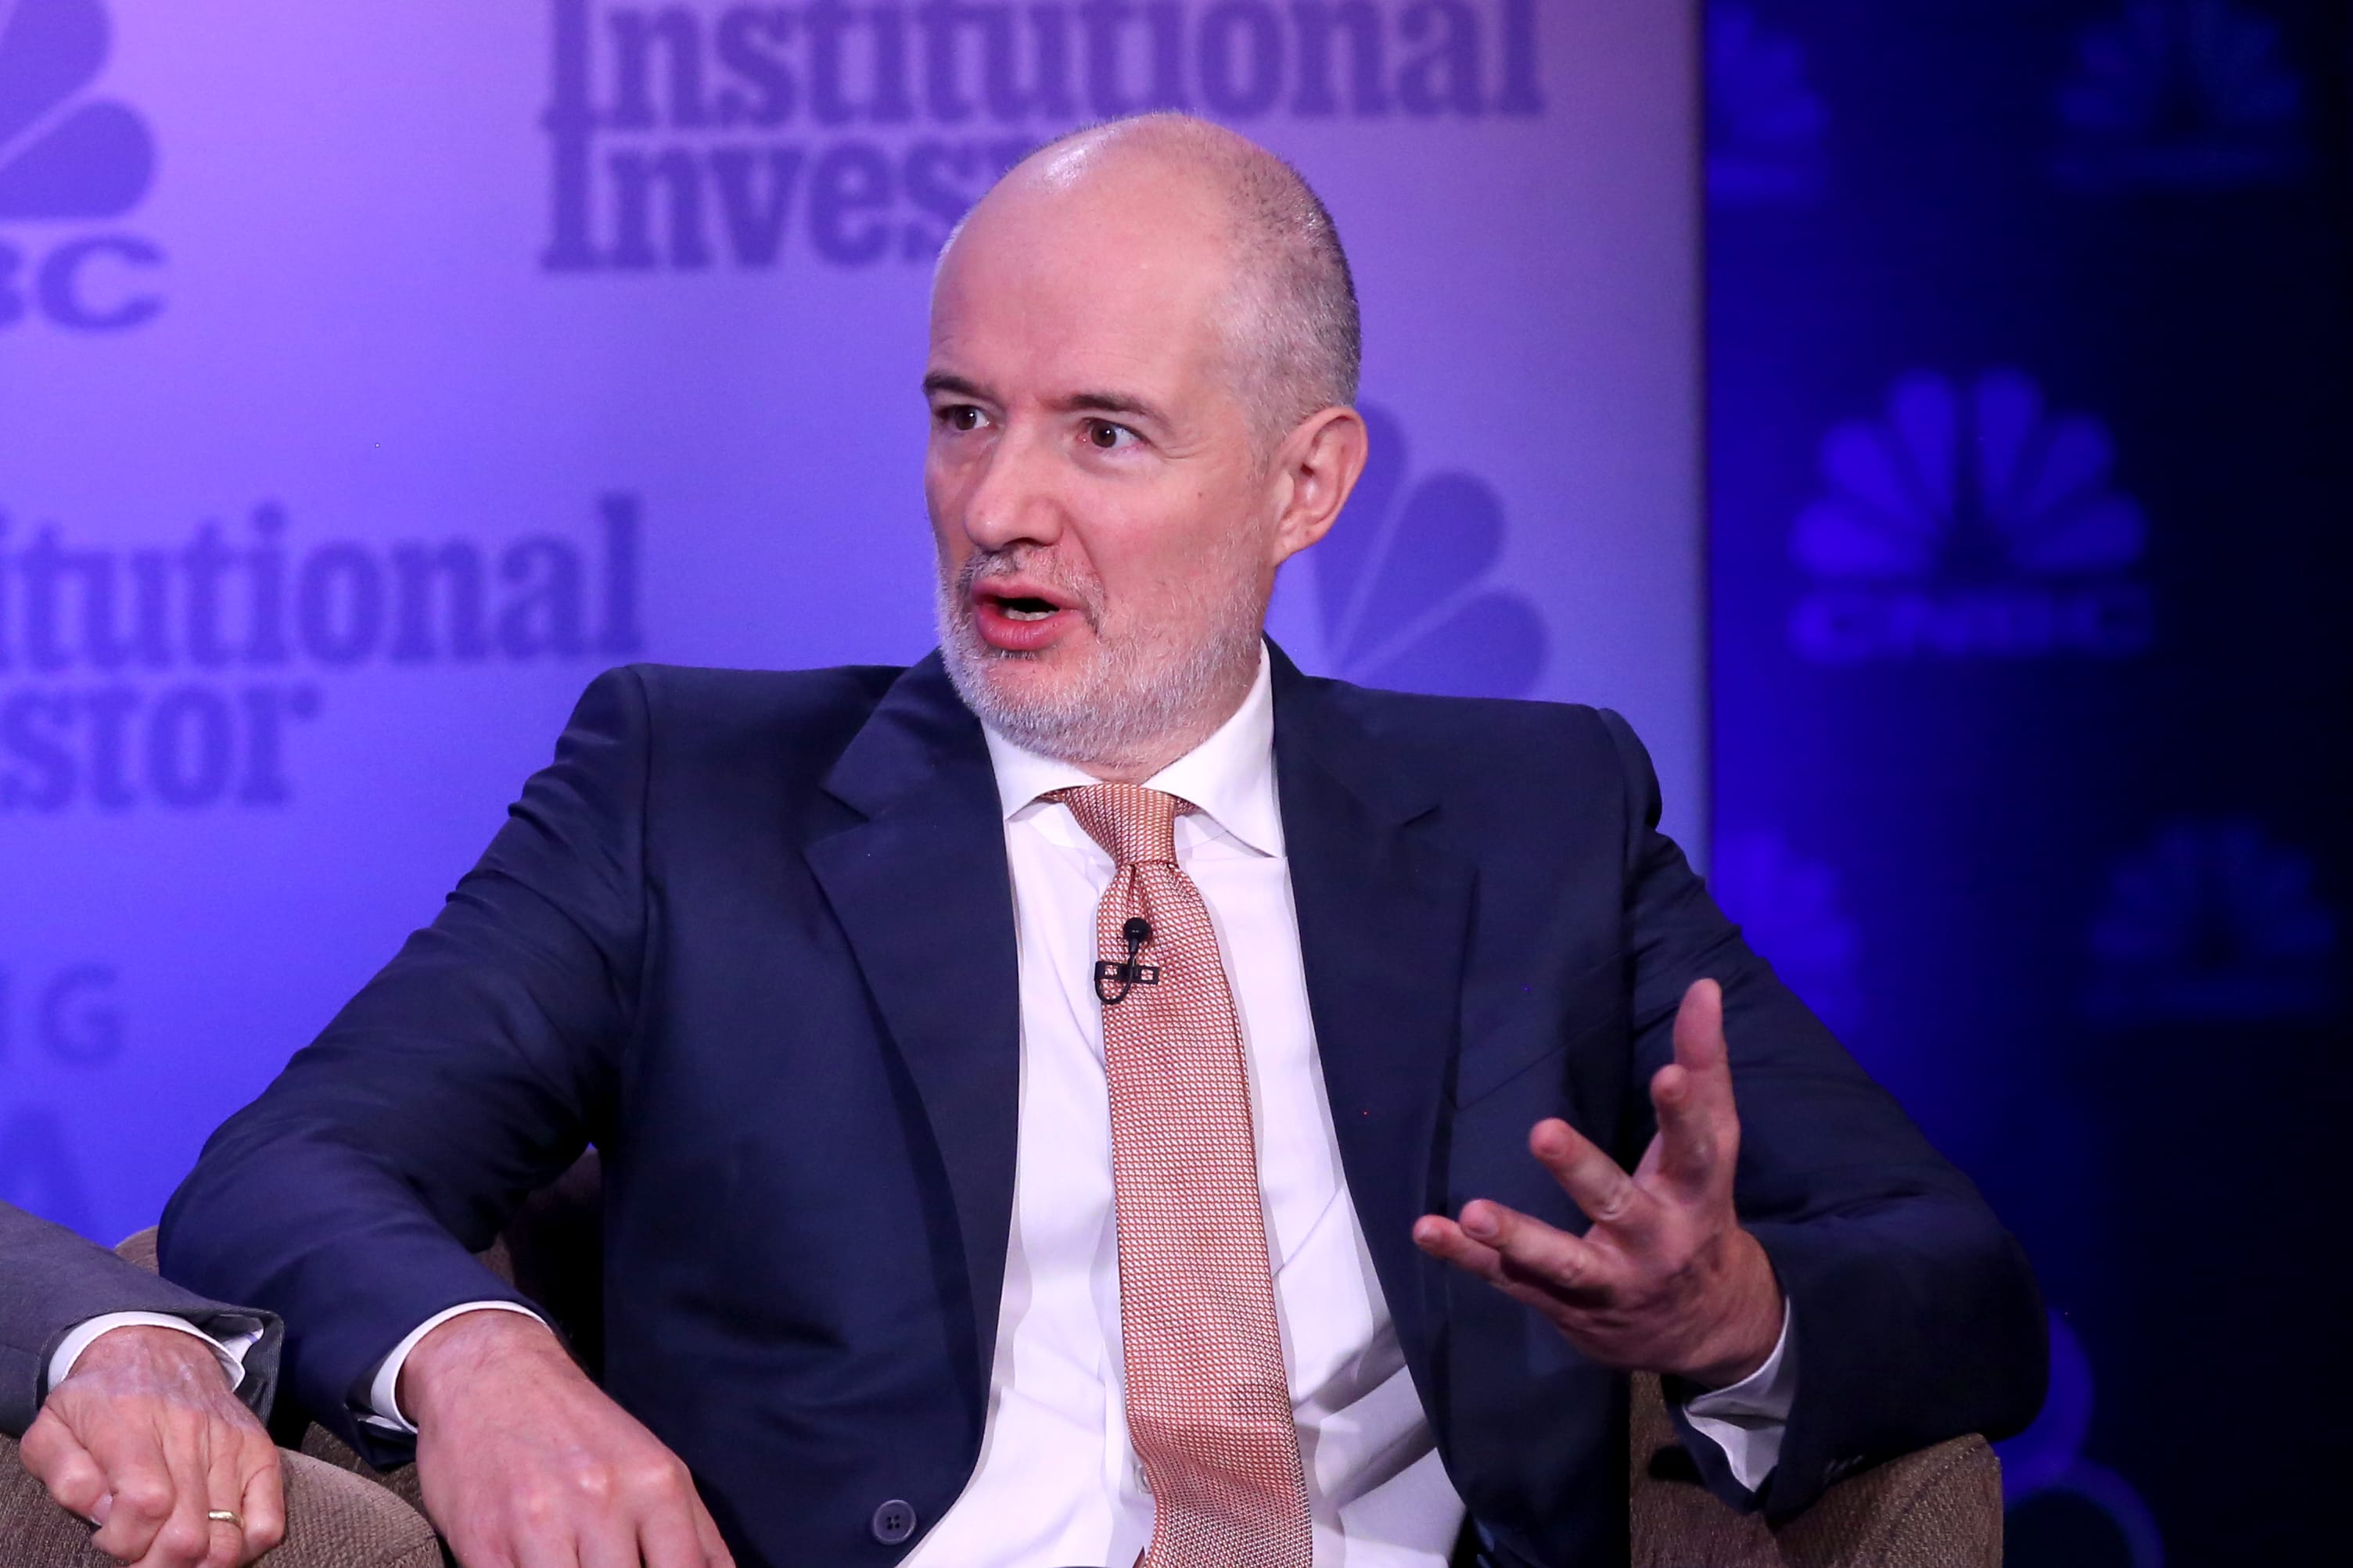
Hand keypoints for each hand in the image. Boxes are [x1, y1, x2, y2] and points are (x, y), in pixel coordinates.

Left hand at [18, 1324, 284, 1566]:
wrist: (157, 1350)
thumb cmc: (97, 1401)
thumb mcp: (53, 1428)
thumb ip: (64, 1473)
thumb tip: (102, 1512)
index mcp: (131, 1423)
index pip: (145, 1505)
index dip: (125, 1541)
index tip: (109, 1537)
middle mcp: (189, 1430)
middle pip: (189, 1533)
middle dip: (157, 1563)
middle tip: (139, 1555)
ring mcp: (231, 1442)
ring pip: (228, 1537)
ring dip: (194, 1563)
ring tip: (170, 1552)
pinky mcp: (259, 1450)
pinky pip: (268, 1521)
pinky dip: (244, 1547)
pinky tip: (212, 1540)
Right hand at [400, 1309, 732, 1567]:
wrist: (491, 1376)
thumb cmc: (579, 1430)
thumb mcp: (654, 1465)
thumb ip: (697, 1536)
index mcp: (655, 1484)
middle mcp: (602, 1501)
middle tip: (612, 1565)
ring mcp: (539, 1525)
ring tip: (579, 1564)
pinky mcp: (484, 1545)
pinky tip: (540, 1565)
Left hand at [1413, 978, 1784, 1386]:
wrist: (1707, 1329)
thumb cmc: (1699, 1214)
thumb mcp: (1713, 1151)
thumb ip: (1704, 1069)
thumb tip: (1704, 985)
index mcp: (1696, 1194)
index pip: (1698, 1148)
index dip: (1685, 1111)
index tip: (1669, 1073)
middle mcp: (1654, 1241)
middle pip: (1617, 1204)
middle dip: (1581, 1171)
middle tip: (1542, 1132)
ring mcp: (1606, 1279)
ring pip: (1560, 1260)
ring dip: (1516, 1237)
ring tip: (1475, 1211)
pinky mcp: (1562, 1301)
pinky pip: (1509, 1281)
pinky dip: (1466, 1257)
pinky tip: (1428, 1229)